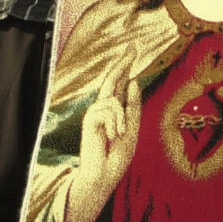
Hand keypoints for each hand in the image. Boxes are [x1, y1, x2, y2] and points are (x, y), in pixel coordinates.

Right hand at [64, 55, 140, 221]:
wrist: (104, 175)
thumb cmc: (117, 156)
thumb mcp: (131, 129)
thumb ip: (132, 106)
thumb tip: (132, 81)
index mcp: (115, 111)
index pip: (120, 83)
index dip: (126, 66)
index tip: (133, 49)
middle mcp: (104, 108)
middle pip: (112, 79)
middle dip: (122, 63)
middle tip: (133, 46)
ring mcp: (95, 112)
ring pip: (112, 98)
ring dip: (121, 118)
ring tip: (117, 136)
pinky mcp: (89, 118)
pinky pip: (108, 109)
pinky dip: (115, 123)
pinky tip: (111, 136)